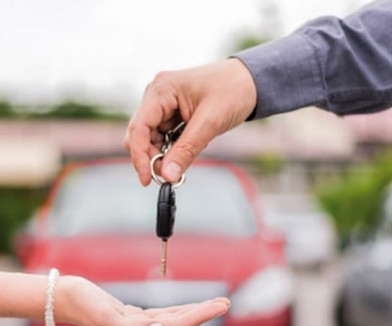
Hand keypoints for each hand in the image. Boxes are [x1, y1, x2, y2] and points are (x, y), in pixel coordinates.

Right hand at [57, 276, 229, 325]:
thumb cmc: (83, 303)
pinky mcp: (132, 318)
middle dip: (204, 314)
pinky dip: (178, 310)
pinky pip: (162, 316)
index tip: (220, 306)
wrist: (64, 298)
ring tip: (215, 303)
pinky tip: (187, 308)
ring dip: (194, 312)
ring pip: (174, 321)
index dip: (200, 316)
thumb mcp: (104, 314)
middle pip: (180, 325)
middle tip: (226, 303)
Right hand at [124, 58, 256, 185]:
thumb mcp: (210, 122)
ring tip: (180, 166)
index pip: (139, 127)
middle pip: (141, 134)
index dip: (139, 155)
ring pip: (151, 138)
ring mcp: (164, 104)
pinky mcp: (173, 113)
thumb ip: (186, 150)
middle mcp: (158, 95)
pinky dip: (171, 150)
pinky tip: (184, 154)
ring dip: (161, 155)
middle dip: (150, 157)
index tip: (147, 179)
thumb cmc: (233, 90)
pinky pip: (164, 137)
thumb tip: (168, 175)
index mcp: (162, 89)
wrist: (251, 81)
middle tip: (168, 176)